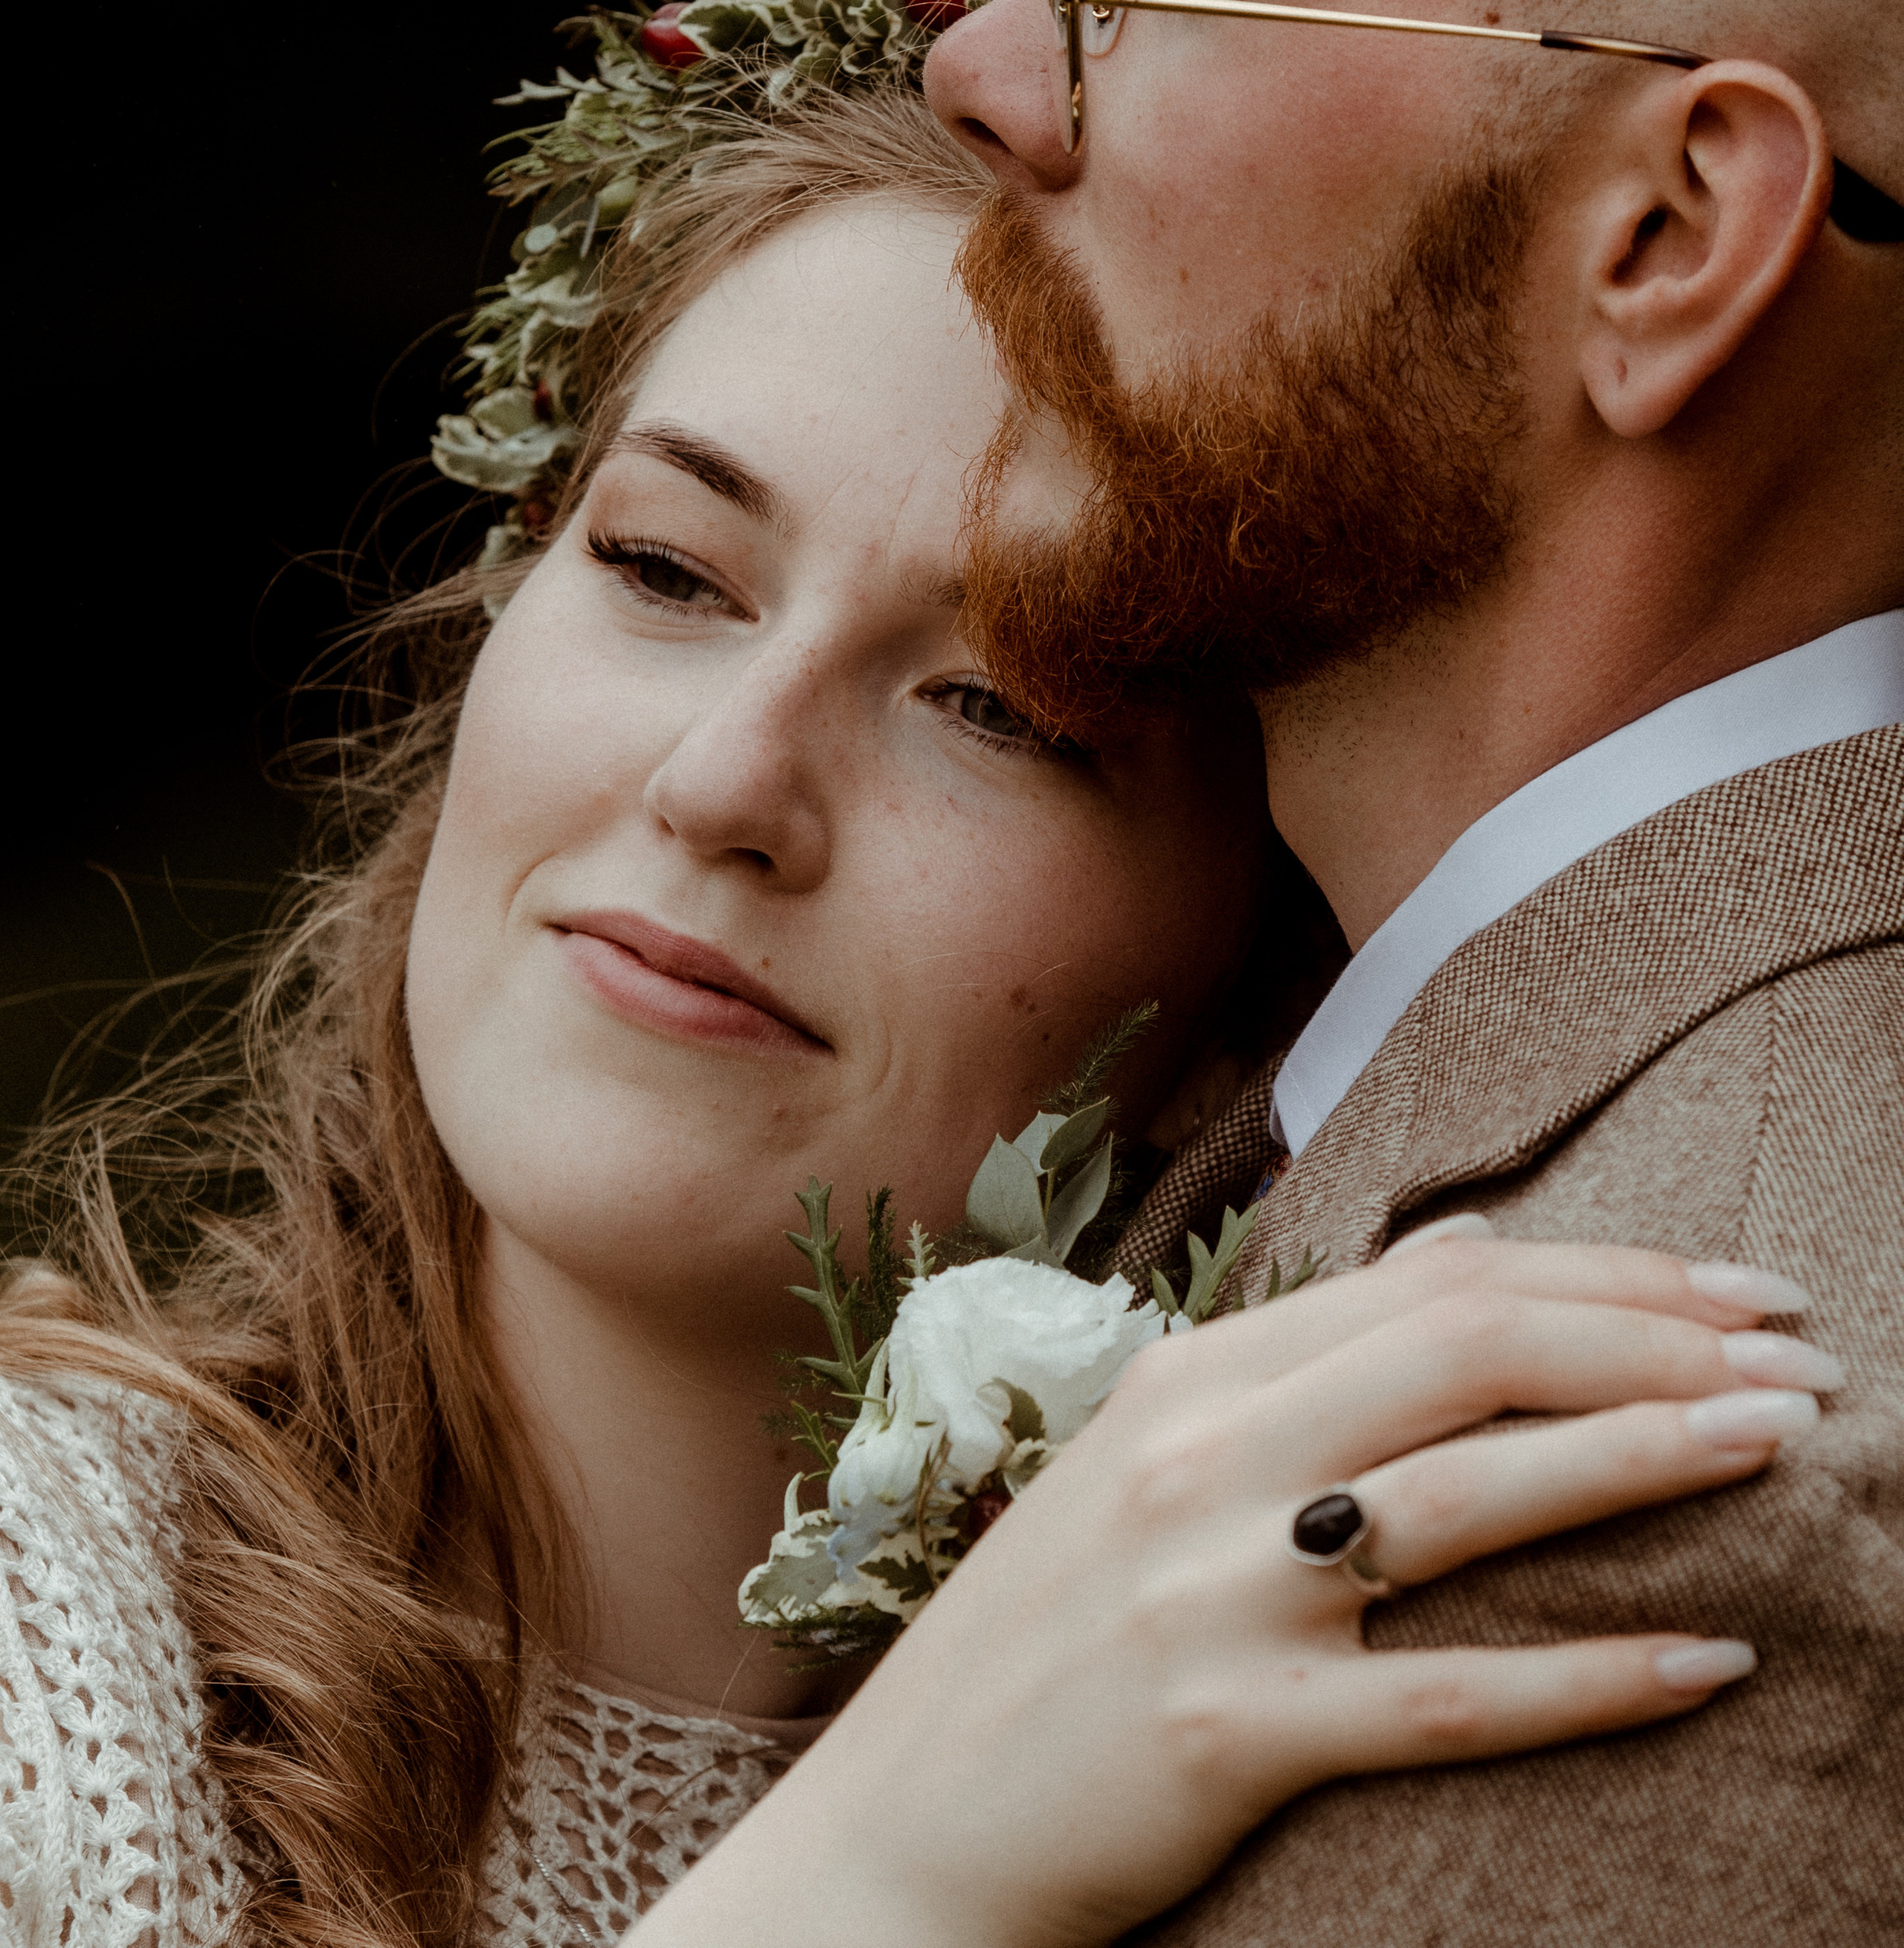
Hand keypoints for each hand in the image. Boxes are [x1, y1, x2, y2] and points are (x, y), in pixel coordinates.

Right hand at [634, 1237, 1836, 1947]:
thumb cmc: (1050, 1641)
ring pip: (1475, 1494)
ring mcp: (1213, 1591)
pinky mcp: (1232, 1732)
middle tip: (1801, 1355)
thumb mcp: (1154, 1460)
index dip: (1611, 1270)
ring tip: (1786, 1445)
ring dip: (1652, 1454)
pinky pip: (1453, 1696)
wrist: (903, 1829)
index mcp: (1192, 1374)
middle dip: (1658, 1335)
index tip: (1738, 1287)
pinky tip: (1712, 1660)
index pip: (1440, 1281)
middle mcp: (1202, 1455)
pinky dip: (1594, 1674)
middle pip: (1472, 1348)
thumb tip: (1473, 1255)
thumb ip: (1307, 1361)